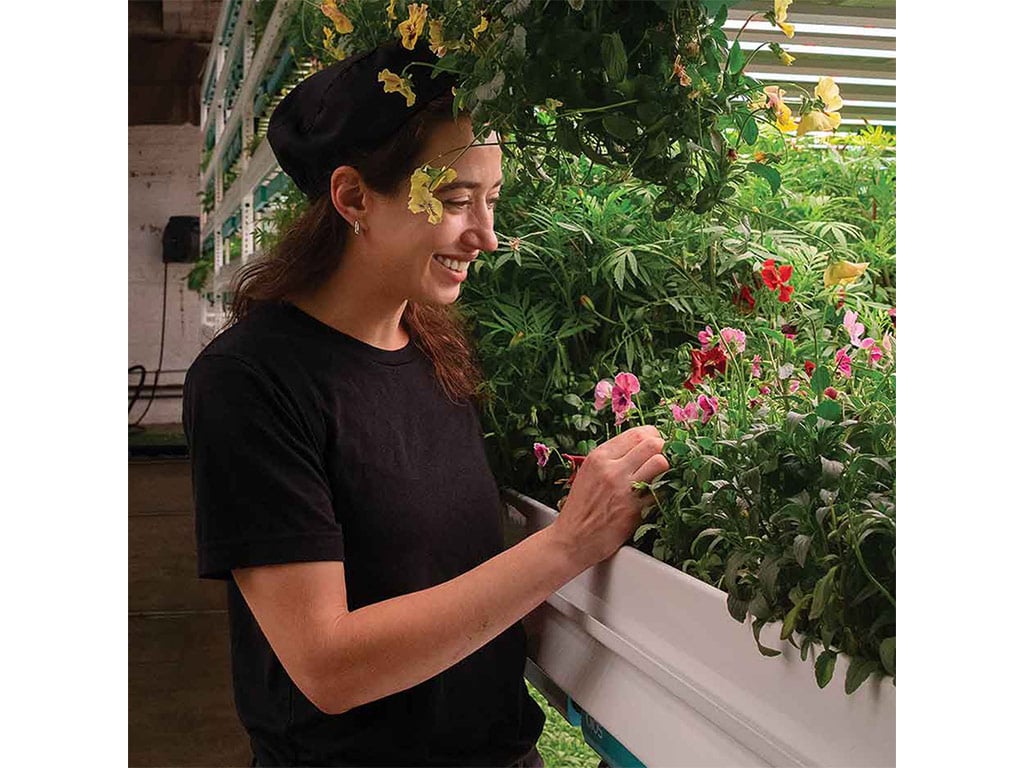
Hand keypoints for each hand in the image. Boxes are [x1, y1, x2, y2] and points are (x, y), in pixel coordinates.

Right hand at [550, 425, 669, 569]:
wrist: (571, 539)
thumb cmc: (580, 507)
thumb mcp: (588, 472)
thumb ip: (611, 458)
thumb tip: (638, 445)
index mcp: (599, 457)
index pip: (637, 433)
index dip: (652, 436)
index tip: (654, 443)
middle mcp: (611, 469)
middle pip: (653, 443)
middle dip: (662, 449)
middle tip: (659, 458)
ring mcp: (624, 489)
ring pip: (660, 463)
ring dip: (663, 469)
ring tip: (658, 476)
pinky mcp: (634, 510)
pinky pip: (660, 491)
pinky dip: (661, 491)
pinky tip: (653, 494)